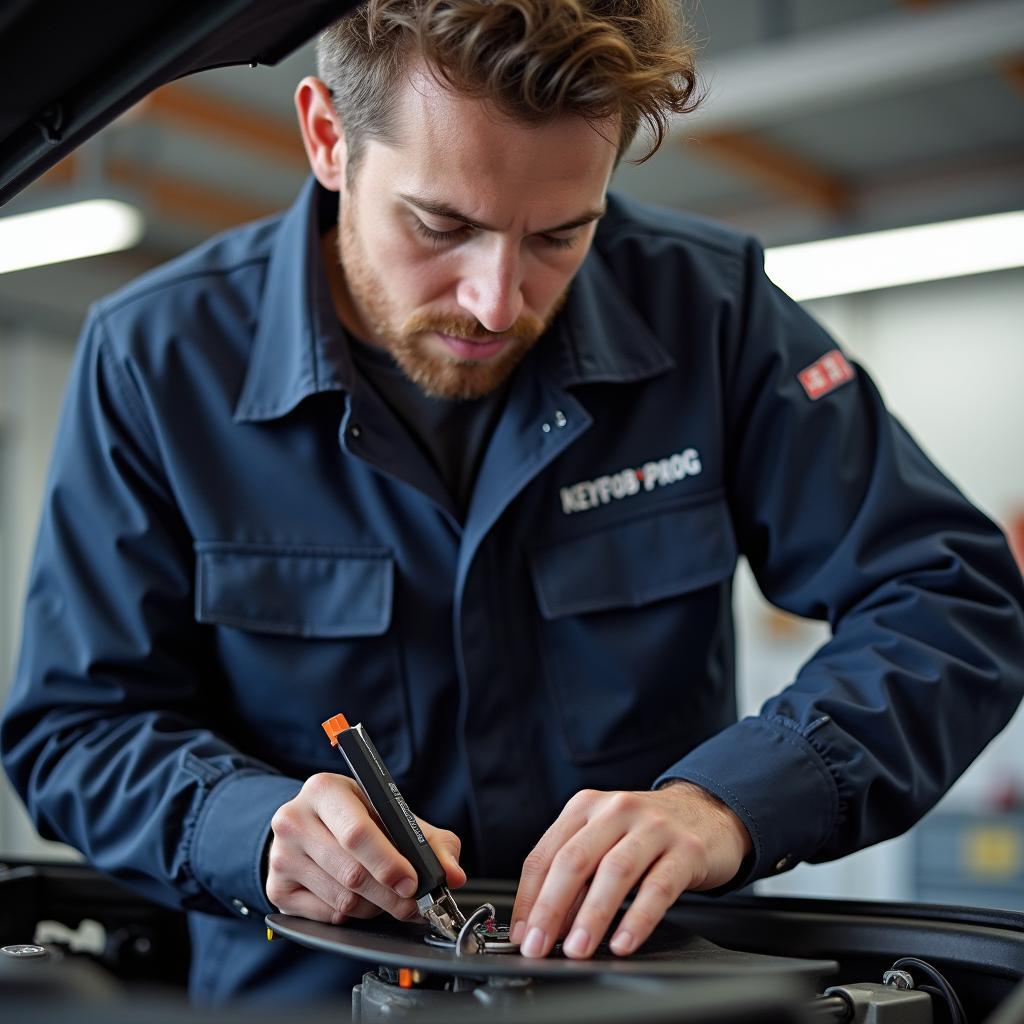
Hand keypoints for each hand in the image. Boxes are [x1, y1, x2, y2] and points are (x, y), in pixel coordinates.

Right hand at [266, 773, 464, 923]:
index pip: (357, 833)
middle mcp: (294, 819)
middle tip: (413, 902)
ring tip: (387, 896)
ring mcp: (280, 856)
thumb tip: (453, 874)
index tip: (413, 882)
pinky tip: (359, 898)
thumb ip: (430, 839)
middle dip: (391, 895)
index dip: (389, 863)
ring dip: (375, 907)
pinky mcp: (276, 890)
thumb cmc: (354, 817)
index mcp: (324, 790)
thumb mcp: (389, 814)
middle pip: (352, 873)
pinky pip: (327, 917)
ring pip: (342, 900)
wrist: (307, 825)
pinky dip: (352, 916)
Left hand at [510, 782, 751, 958]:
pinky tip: (623, 942)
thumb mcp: (604, 840)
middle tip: (539, 946)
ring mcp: (653, 827)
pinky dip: (637, 918)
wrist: (706, 812)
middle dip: (551, 908)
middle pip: (574, 860)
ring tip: (577, 949)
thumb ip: (575, 876)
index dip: (528, 898)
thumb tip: (544, 924)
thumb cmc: (645, 833)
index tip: (522, 934)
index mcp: (586, 806)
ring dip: (591, 916)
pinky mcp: (686, 849)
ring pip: (614, 872)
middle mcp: (616, 810)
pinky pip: (658, 888)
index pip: (545, 854)